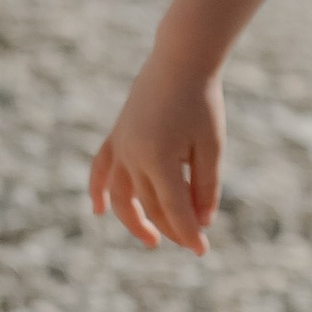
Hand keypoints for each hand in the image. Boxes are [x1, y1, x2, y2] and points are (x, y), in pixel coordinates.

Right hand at [89, 51, 226, 255]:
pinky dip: (99, 190)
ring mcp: (121, 146)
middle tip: (192, 242)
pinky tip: (99, 210)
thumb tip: (201, 222)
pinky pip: (101, 169)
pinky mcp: (116, 136)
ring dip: (135, 220)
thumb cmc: (202, 102)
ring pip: (123, 196)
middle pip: (150, 205)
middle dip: (171, 227)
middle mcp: (133, 156)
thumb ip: (206, 186)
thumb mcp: (212, 145)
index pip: (173, 209)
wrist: (180, 60)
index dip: (189, 233)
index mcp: (158, 159)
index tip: (202, 250)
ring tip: (153, 240)